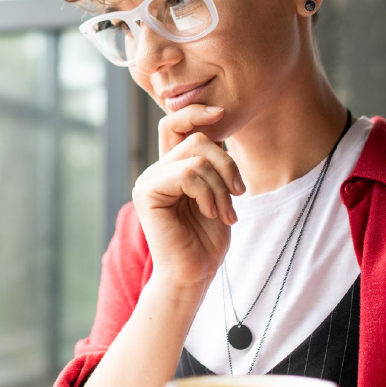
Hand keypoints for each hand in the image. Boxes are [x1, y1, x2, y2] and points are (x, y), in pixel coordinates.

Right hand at [133, 105, 243, 290]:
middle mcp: (155, 170)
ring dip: (221, 186)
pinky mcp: (147, 193)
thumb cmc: (207, 240)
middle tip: (238, 194)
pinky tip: (211, 213)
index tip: (222, 112)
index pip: (175, 123)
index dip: (196, 112)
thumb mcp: (218, 192)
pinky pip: (187, 173)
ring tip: (225, 212)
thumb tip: (218, 126)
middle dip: (227, 165)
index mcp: (170, 167)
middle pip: (196, 139)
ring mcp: (148, 180)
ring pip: (196, 157)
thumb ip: (213, 163)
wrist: (193, 274)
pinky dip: (208, 193)